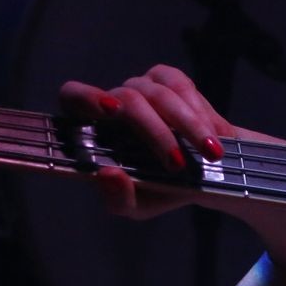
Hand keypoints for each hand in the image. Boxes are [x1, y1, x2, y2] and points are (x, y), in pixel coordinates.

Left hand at [59, 64, 239, 221]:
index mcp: (93, 128)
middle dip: (156, 134)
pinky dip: (198, 113)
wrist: (202, 175)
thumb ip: (118, 198)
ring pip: (159, 95)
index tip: (112, 110)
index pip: (73, 97)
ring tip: (210, 155)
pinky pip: (180, 86)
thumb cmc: (159, 189)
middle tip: (178, 164)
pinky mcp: (169, 79)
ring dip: (188, 127)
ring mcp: (141, 87)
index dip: (87, 97)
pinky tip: (211, 135)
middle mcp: (113, 102)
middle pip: (127, 100)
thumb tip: (107, 174)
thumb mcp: (138, 206)